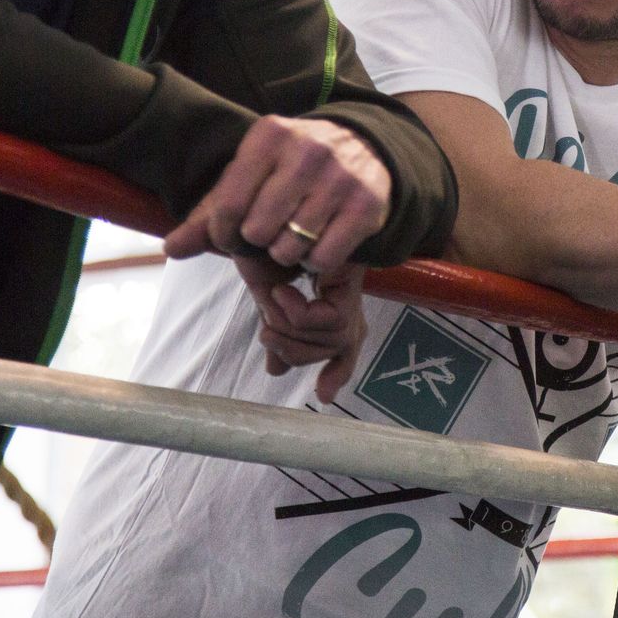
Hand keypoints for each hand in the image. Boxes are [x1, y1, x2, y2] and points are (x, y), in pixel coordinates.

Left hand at [163, 116, 390, 275]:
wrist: (369, 146)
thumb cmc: (294, 166)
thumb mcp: (252, 174)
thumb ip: (210, 212)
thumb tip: (172, 249)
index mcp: (270, 136)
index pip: (227, 206)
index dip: (222, 234)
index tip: (233, 235)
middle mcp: (308, 151)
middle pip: (257, 231)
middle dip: (259, 242)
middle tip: (271, 232)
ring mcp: (341, 177)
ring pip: (290, 248)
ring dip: (288, 253)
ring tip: (296, 235)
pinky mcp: (367, 204)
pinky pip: (323, 258)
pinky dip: (316, 261)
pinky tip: (320, 240)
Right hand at [240, 257, 367, 397]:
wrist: (266, 221)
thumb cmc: (269, 254)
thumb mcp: (267, 302)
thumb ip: (278, 334)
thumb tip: (276, 372)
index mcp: (330, 311)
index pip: (344, 351)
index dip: (336, 373)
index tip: (323, 397)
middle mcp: (347, 306)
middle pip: (332, 352)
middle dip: (292, 351)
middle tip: (266, 332)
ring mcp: (351, 295)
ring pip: (330, 340)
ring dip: (290, 328)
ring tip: (272, 299)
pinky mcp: (351, 284)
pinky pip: (332, 322)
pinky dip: (299, 314)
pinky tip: (281, 291)